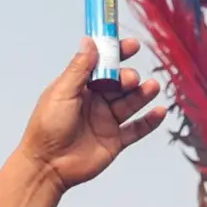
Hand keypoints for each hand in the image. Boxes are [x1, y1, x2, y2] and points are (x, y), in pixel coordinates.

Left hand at [19, 39, 167, 190]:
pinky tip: (159, 111)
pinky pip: (136, 129)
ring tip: (152, 87)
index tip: (131, 45)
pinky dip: (149, 121)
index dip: (117, 54)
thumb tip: (89, 41)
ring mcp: (106, 121)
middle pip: (119, 83)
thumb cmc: (47, 128)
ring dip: (143, 94)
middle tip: (130, 79)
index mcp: (80, 88)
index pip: (103, 65)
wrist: (47, 166)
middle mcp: (95, 102)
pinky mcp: (114, 141)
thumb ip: (79, 68)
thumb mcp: (62, 92)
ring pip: (130, 103)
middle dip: (128, 77)